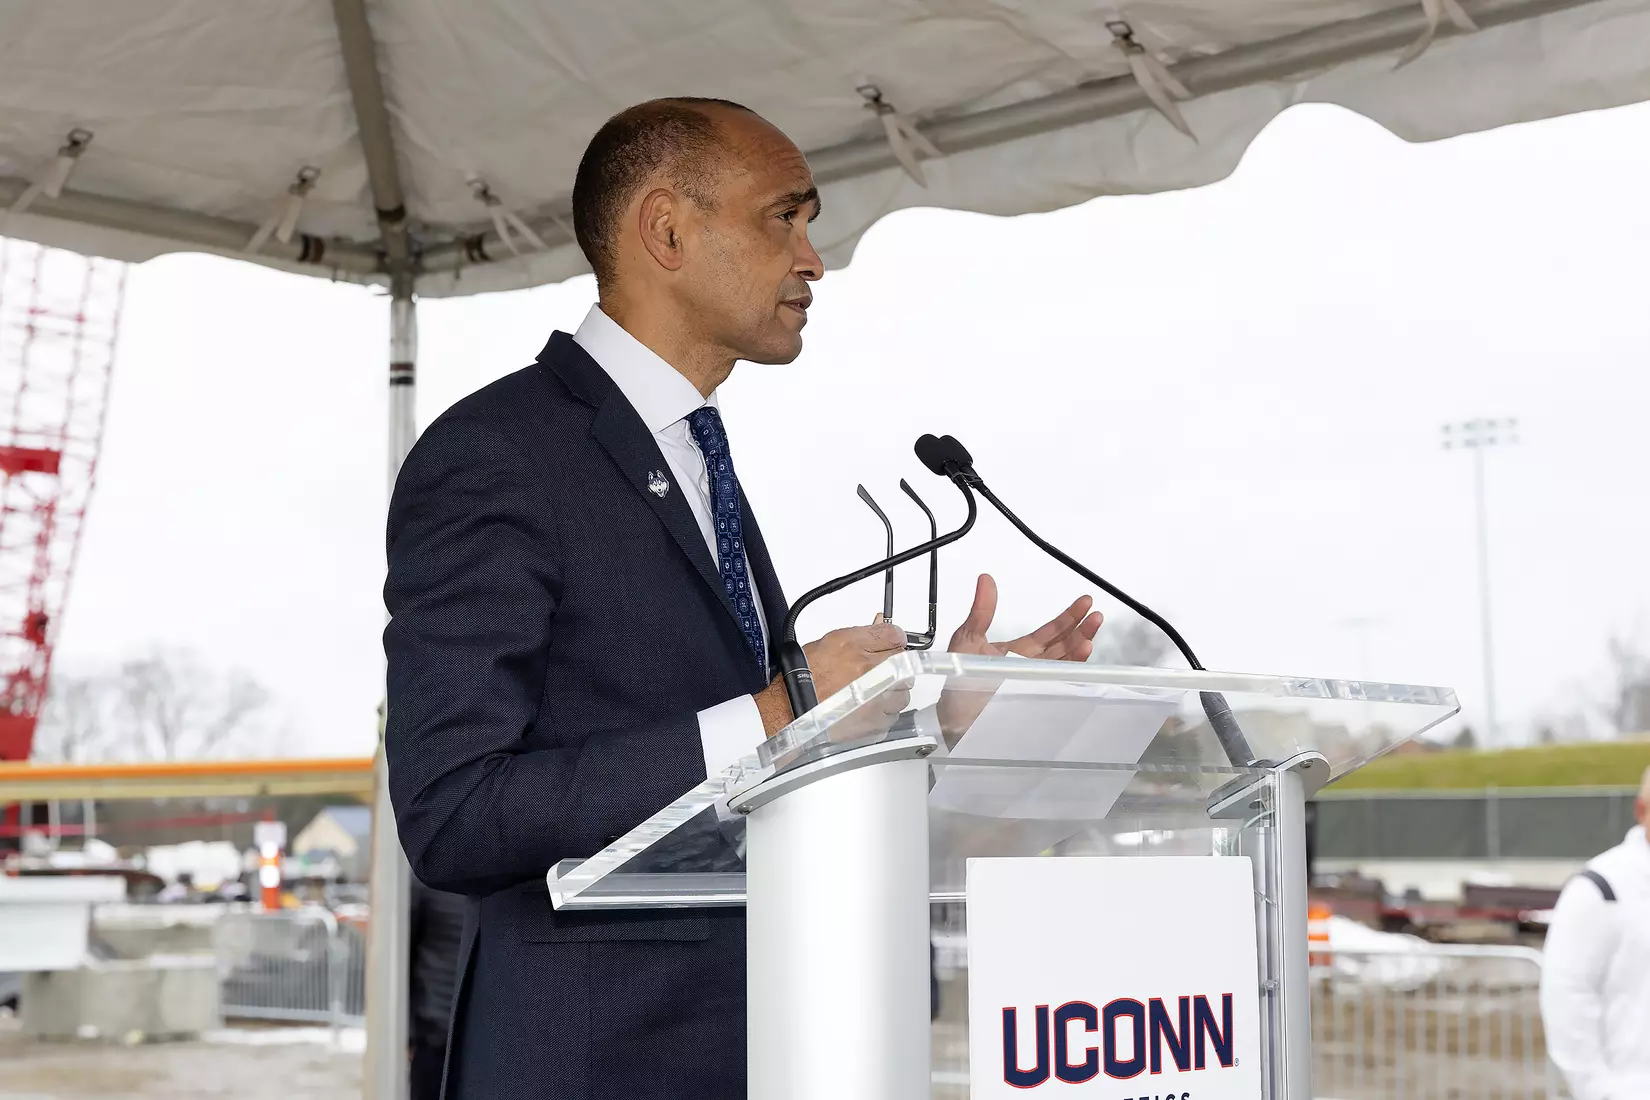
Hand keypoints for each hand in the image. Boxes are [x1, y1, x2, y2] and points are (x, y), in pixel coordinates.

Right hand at [754, 618, 907, 735]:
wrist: (789, 713)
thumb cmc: (802, 681)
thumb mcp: (827, 644)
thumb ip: (859, 635)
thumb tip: (879, 624)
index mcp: (855, 647)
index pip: (895, 635)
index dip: (894, 640)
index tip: (891, 645)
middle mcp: (869, 672)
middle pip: (904, 663)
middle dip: (894, 666)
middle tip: (877, 672)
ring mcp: (876, 700)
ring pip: (902, 692)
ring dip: (890, 692)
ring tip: (867, 694)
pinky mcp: (876, 723)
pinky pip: (892, 715)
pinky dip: (882, 713)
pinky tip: (863, 710)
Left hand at [936, 574, 1103, 741]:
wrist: (951, 718)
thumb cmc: (957, 681)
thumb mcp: (968, 638)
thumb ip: (982, 611)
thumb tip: (986, 580)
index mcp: (1018, 651)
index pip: (1049, 632)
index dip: (1068, 617)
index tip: (1084, 603)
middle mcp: (1030, 666)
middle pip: (1063, 646)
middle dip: (1081, 630)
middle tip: (1095, 615)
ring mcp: (1033, 683)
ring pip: (1063, 664)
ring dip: (1078, 650)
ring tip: (1089, 638)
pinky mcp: (1033, 697)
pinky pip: (1056, 684)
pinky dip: (1068, 674)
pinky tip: (1078, 663)